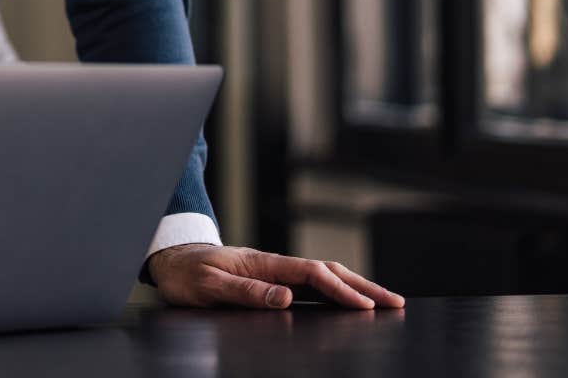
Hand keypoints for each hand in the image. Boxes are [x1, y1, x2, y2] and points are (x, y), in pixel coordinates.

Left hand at [146, 244, 403, 310]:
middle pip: (329, 272)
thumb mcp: (210, 287)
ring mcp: (276, 270)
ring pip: (325, 276)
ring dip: (356, 287)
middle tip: (395, 302)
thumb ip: (247, 292)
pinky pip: (312, 283)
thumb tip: (286, 297)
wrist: (172, 260)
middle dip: (364, 287)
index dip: (341, 292)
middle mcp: (275, 264)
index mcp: (264, 263)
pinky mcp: (273, 279)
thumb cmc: (188, 274)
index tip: (365, 307)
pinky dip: (337, 290)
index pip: (313, 275)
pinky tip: (349, 301)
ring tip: (384, 301)